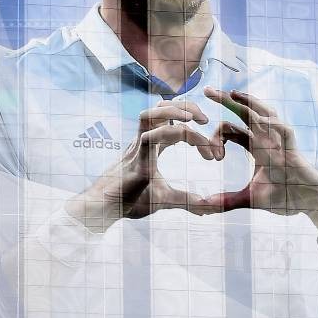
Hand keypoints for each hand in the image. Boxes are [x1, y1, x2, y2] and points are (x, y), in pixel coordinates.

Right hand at [65, 101, 217, 231]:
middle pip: (161, 108)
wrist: (104, 211)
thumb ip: (186, 200)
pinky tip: (186, 136)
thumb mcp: (164, 199)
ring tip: (195, 119)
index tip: (213, 154)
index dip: (195, 131)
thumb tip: (206, 209)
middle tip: (205, 120)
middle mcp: (144, 141)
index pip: (172, 123)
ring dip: (175, 110)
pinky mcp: (135, 160)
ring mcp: (137, 148)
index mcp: (151, 147)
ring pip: (151, 113)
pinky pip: (149, 137)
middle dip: (185, 106)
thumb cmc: (129, 200)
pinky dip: (169, 132)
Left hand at [199, 88, 317, 243]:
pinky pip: (286, 132)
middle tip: (208, 90)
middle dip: (228, 101)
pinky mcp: (293, 152)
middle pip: (246, 114)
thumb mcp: (250, 198)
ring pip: (266, 114)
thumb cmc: (285, 196)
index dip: (217, 133)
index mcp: (256, 147)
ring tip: (233, 93)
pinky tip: (261, 120)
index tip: (212, 158)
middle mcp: (267, 140)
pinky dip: (275, 124)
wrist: (310, 203)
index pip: (233, 129)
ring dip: (250, 103)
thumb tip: (204, 206)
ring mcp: (281, 143)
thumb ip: (227, 200)